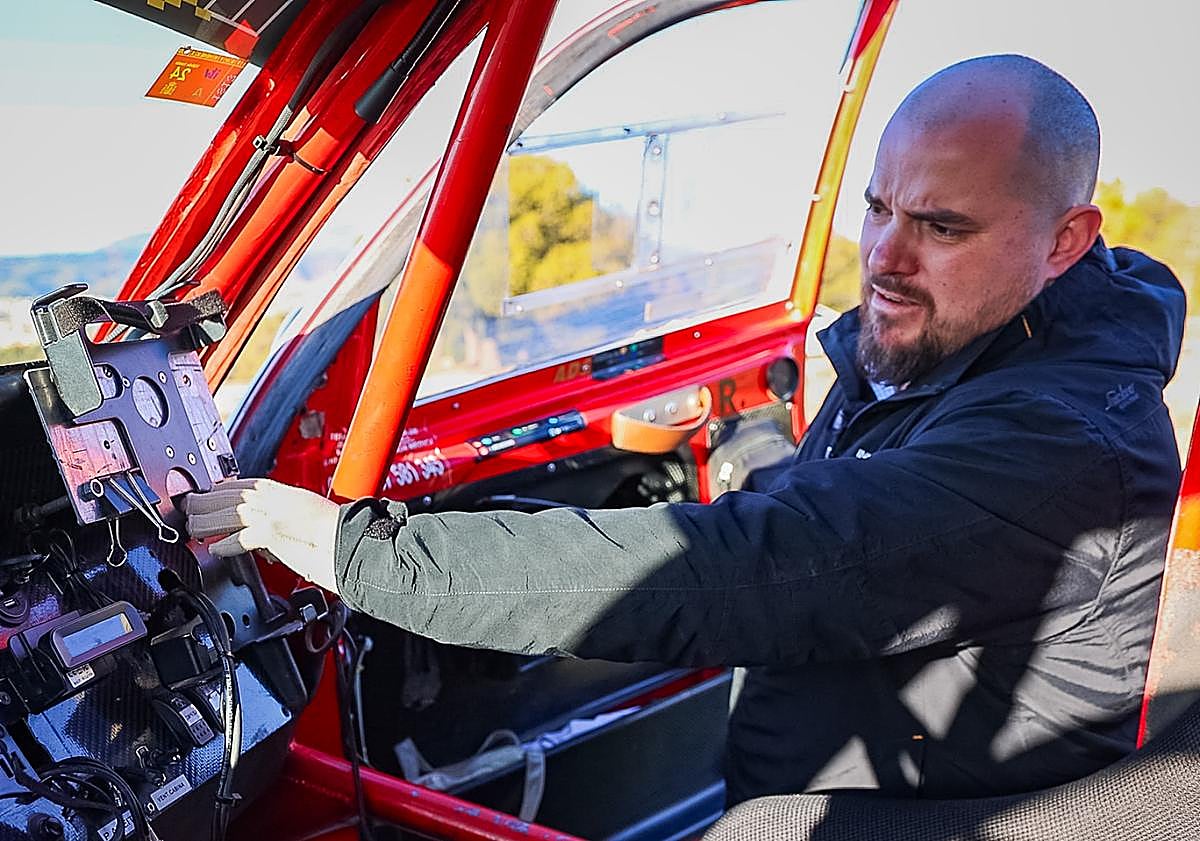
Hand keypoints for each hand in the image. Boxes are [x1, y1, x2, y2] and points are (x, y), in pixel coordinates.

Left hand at [183, 478, 339, 591]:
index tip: (207, 493)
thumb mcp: (310, 518)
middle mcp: (278, 499)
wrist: (356, 544)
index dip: (222, 489)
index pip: (246, 484)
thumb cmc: (340, 538)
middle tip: (188, 507)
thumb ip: (284, 519)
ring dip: (207, 521)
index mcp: (288, 493)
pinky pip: (240, 538)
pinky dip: (226, 544)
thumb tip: (265, 535)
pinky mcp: (272, 532)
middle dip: (205, 501)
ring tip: (194, 529)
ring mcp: (274, 514)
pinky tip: (216, 549)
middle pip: (231, 495)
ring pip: (229, 513)